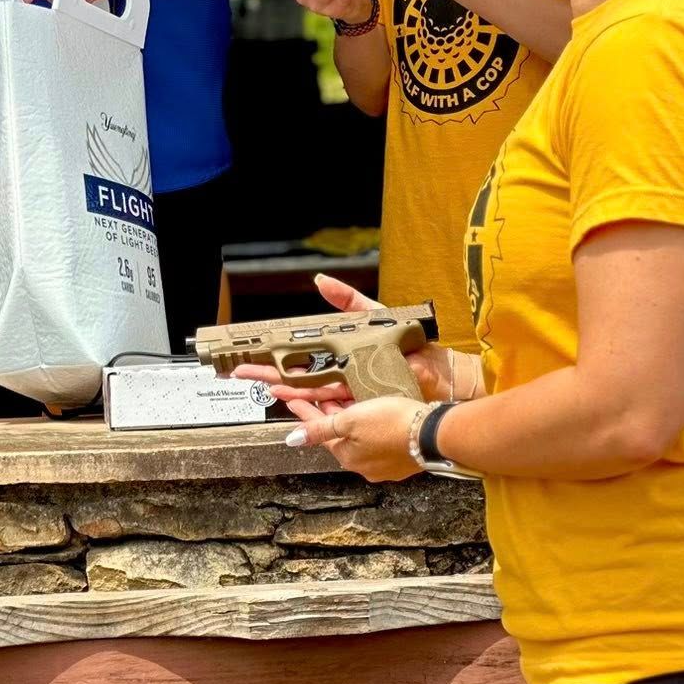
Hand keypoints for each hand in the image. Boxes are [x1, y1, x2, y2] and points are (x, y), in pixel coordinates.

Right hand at [232, 273, 451, 407]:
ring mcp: (352, 390)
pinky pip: (333, 402)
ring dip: (286, 390)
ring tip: (264, 385)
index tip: (258, 355)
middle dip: (272, 374)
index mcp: (343, 355)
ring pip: (311, 392)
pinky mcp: (362, 401)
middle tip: (245, 372)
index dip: (279, 358)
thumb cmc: (410, 343)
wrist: (437, 370)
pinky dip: (312, 401)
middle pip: (301, 377)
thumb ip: (346, 298)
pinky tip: (294, 399)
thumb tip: (321, 282)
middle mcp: (343, 374)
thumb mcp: (373, 314)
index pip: (304, 358)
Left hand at [279, 393, 425, 482]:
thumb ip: (320, 429)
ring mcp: (383, 466)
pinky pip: (379, 444)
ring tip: (349, 405)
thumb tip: (293, 439)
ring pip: (360, 441)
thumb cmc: (392, 423)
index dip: (307, 414)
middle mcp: (363, 467)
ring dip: (353, 425)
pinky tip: (377, 420)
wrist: (431, 434)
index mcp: (347, 456)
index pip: (319, 432)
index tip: (296, 402)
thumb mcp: (350, 420)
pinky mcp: (401, 461)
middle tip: (322, 399)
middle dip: (330, 418)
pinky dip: (372, 431)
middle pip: (340, 437)